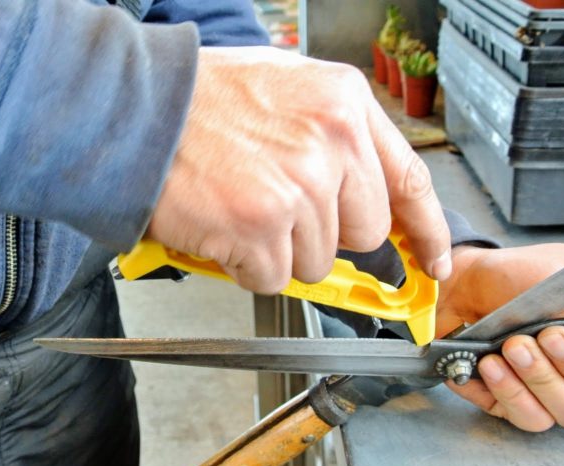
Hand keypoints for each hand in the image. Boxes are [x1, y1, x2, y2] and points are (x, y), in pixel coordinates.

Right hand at [147, 46, 451, 293]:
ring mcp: (300, 186)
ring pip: (315, 262)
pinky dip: (244, 266)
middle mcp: (332, 142)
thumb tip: (355, 197)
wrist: (132, 110)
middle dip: (324, 234)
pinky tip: (221, 227)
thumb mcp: (284, 89)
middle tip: (277, 210)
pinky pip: (272, 278)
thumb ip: (331, 137)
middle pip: (363, 233)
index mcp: (343, 104)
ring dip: (276, 250)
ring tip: (237, 208)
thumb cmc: (197, 102)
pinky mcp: (263, 227)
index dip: (426, 229)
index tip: (431, 261)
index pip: (408, 179)